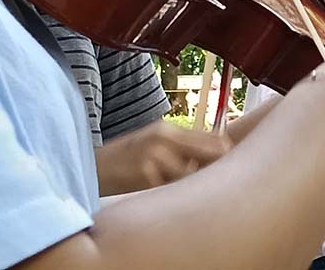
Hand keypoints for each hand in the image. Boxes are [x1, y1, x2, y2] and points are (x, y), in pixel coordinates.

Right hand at [94, 120, 231, 195]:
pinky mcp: (145, 177)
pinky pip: (173, 189)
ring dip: (194, 183)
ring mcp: (154, 157)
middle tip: (220, 181)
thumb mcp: (151, 142)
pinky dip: (175, 194)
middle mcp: (163, 139)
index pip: (212, 139)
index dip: (226, 153)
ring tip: (185, 188)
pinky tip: (165, 194)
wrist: (91, 170)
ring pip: (193, 174)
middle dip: (217, 167)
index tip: (232, 164)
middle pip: (211, 152)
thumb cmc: (125, 158)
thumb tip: (216, 151)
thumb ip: (180, 145)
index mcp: (167, 130)